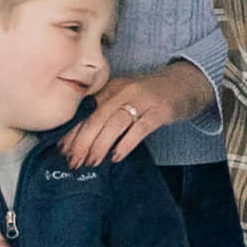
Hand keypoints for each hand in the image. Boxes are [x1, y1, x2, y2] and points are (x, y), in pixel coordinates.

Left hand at [68, 65, 211, 164]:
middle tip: (73, 162)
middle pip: (97, 118)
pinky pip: (140, 127)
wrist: (185, 83)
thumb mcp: (124, 97)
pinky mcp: (160, 110)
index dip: (71, 132)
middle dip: (82, 142)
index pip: (85, 111)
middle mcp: (124, 90)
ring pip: (115, 123)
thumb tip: (78, 141)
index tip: (61, 151)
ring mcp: (143, 100)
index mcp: (111, 88)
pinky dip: (126, 143)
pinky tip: (116, 157)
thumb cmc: (149, 96)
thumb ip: (104, 111)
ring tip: (92, 163)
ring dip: (100, 145)